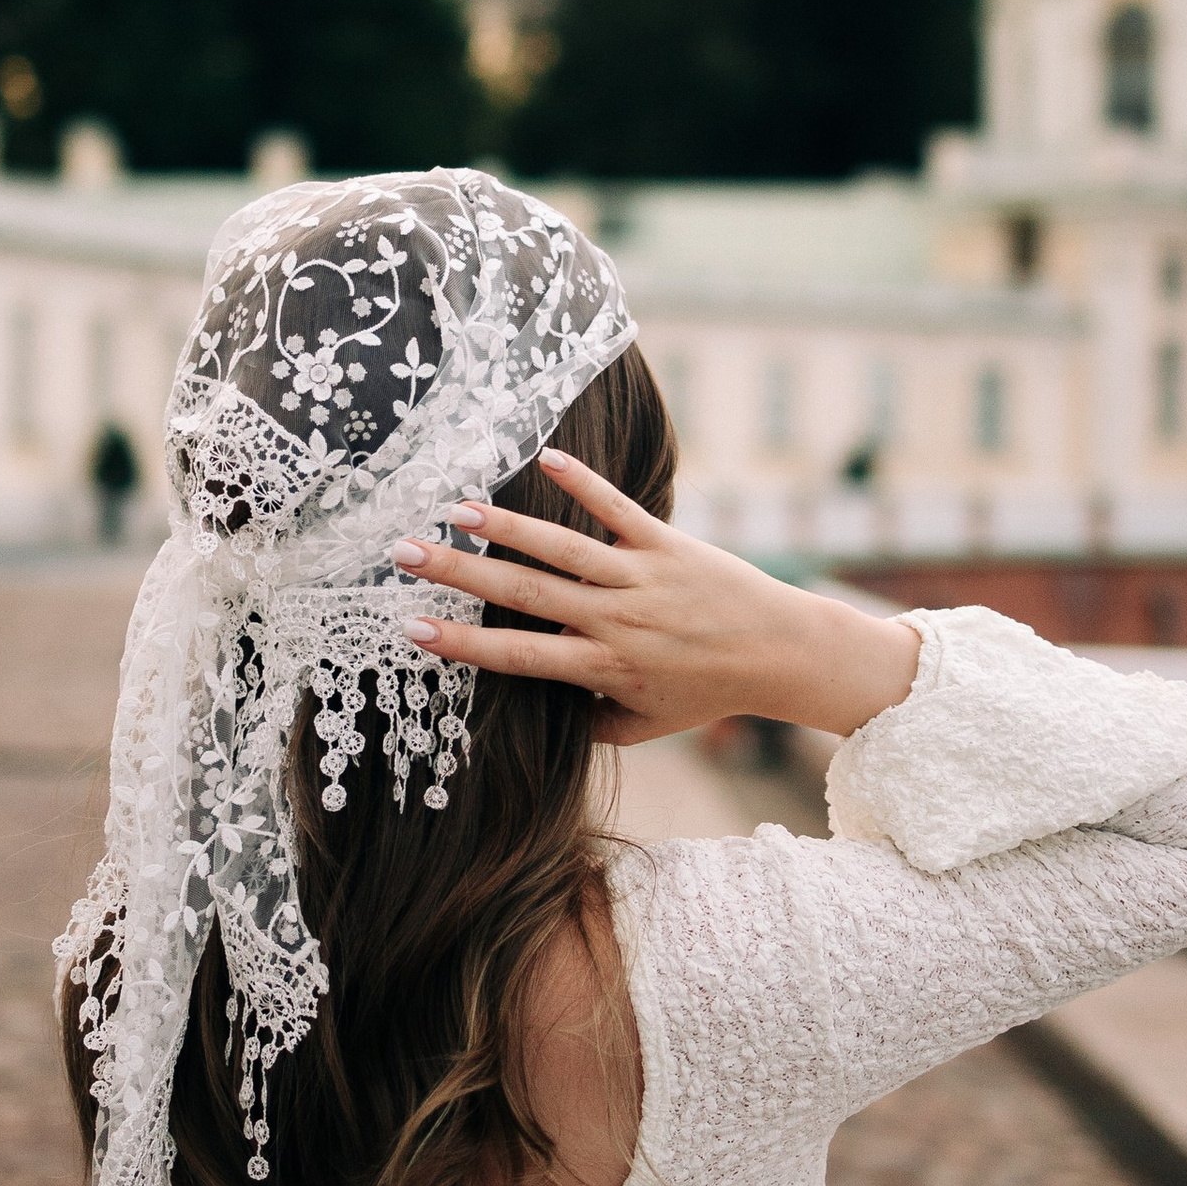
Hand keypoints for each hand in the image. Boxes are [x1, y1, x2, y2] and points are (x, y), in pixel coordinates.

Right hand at [392, 449, 920, 746]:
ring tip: (455, 508)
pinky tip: (545, 460)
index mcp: (604, 667)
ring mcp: (641, 577)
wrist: (781, 652)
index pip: (518, 656)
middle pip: (524, 594)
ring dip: (506, 526)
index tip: (412, 629)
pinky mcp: (667, 542)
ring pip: (562, 548)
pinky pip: (618, 509)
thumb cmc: (709, 692)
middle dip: (460, 574)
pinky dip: (584, 483)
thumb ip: (592, 724)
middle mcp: (616, 619)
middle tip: (404, 554)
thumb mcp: (647, 725)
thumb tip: (540, 718)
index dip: (462, 644)